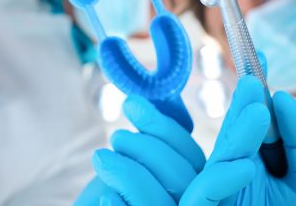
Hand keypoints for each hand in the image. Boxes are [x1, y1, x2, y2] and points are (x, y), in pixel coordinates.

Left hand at [78, 94, 205, 204]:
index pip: (192, 156)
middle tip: (116, 136)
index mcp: (194, 187)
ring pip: (158, 200)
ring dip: (126, 172)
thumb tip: (157, 100)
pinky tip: (105, 196)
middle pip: (181, 176)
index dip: (164, 127)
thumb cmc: (114, 192)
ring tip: (100, 157)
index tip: (131, 104)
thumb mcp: (135, 160)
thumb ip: (154, 138)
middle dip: (145, 147)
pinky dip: (118, 205)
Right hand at [188, 78, 295, 205]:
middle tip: (253, 80)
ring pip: (217, 161)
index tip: (259, 56)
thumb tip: (282, 97)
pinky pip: (203, 194)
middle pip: (230, 136)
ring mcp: (221, 195)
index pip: (248, 122)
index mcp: (253, 164)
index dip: (252, 91)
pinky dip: (220, 179)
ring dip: (237, 134)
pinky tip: (247, 166)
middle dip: (241, 107)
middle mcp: (232, 176)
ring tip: (259, 111)